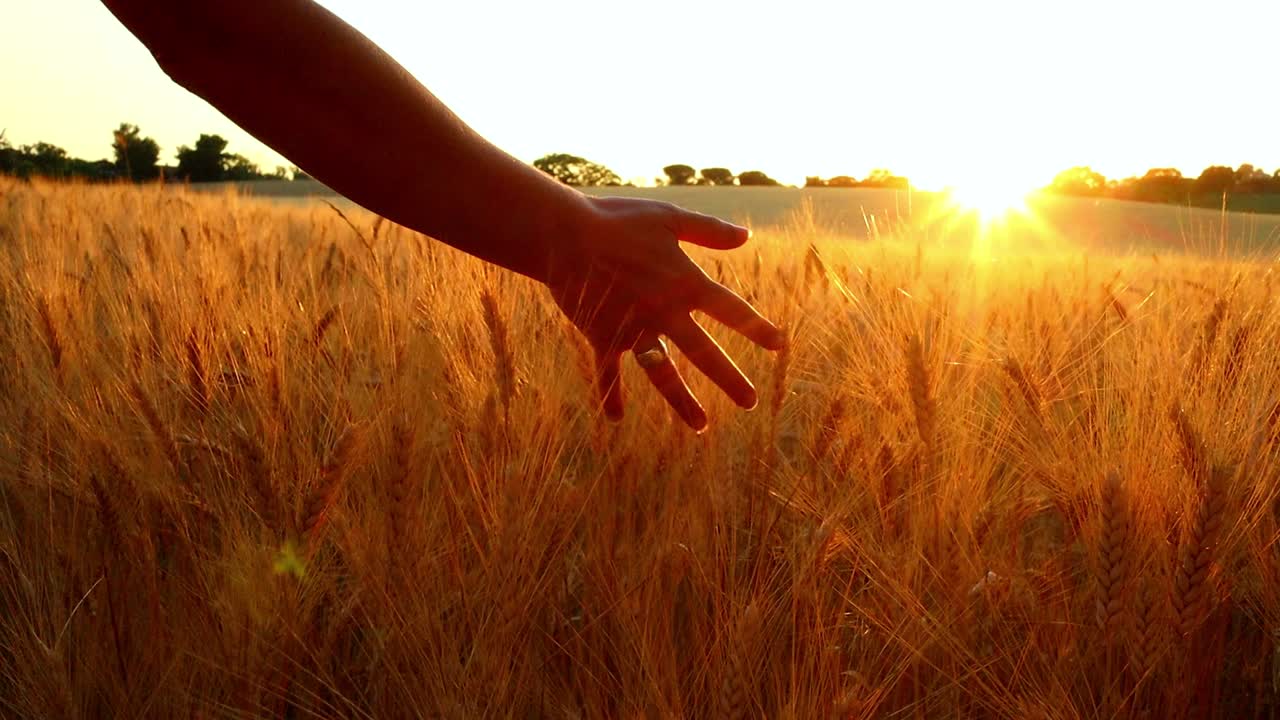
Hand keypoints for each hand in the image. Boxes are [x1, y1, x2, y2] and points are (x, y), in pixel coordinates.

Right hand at [548, 196, 785, 431]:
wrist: (565, 234)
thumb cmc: (618, 220)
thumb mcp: (669, 218)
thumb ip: (708, 230)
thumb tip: (746, 237)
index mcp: (685, 282)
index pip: (731, 310)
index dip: (757, 328)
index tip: (780, 346)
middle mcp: (664, 312)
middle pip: (704, 353)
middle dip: (729, 379)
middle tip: (750, 402)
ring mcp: (633, 329)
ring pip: (663, 374)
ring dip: (682, 402)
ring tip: (701, 426)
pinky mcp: (602, 337)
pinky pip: (607, 372)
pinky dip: (610, 394)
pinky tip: (615, 418)